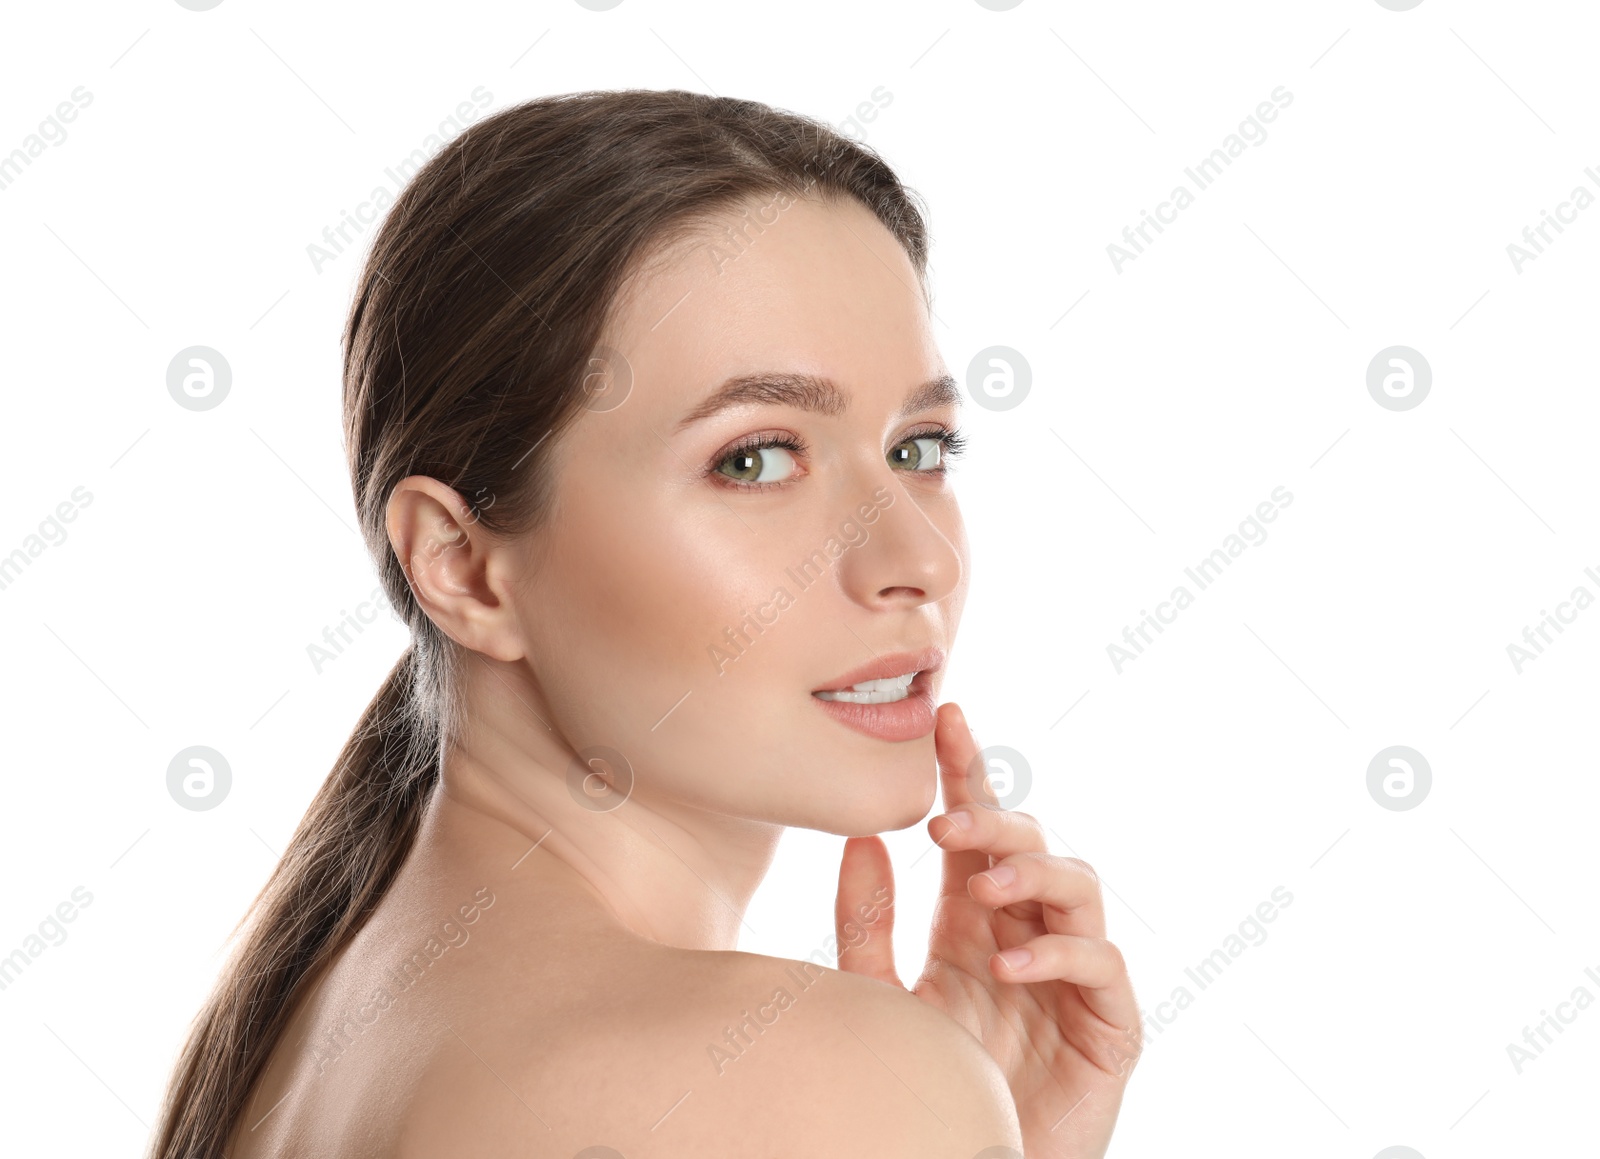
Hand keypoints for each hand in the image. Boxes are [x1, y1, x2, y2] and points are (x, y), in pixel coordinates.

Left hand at [834, 701, 1140, 1158]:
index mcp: (975, 922)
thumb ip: (867, 927)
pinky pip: (1101, 965)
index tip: (947, 719)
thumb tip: (857, 840)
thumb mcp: (885, 1000)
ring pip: (1077, 886)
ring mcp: (1074, 973)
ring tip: (982, 888)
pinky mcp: (1110, 1023)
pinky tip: (1010, 963)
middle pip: (1029, 845)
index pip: (976, 832)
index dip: (967, 773)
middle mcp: (1029, 933)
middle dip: (994, 821)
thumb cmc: (932, 1085)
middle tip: (945, 822)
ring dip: (1031, 874)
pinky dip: (1057, 953)